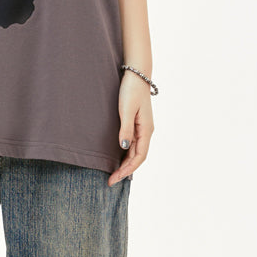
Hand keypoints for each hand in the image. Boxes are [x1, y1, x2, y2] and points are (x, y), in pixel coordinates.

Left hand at [108, 70, 152, 185]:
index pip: (139, 157)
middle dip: (125, 170)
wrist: (136, 75)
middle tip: (110, 181)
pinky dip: (126, 155)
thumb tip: (124, 147)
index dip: (127, 170)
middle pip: (137, 157)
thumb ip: (125, 129)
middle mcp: (146, 131)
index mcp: (146, 130)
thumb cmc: (131, 90)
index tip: (115, 178)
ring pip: (135, 152)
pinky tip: (118, 159)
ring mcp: (142, 128)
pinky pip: (133, 144)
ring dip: (125, 164)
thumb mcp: (126, 110)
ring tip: (113, 174)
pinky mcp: (136, 124)